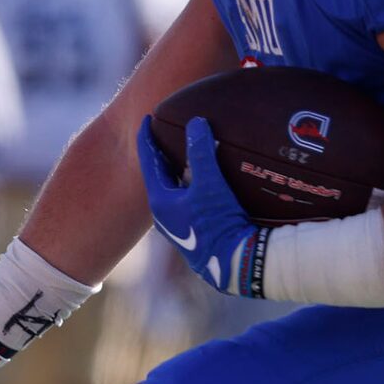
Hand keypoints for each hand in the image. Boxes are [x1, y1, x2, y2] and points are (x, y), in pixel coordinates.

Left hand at [136, 118, 266, 298]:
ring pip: (173, 193)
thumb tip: (196, 122)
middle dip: (161, 156)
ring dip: (177, 174)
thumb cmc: (219, 225)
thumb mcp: (210, 185)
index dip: (147, 138)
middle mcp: (164, 216)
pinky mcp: (195, 236)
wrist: (237, 265)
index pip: (148, 161)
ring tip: (184, 158)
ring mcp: (179, 228)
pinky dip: (190, 189)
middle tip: (162, 135)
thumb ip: (201, 152)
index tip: (146, 119)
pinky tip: (203, 187)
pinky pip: (187, 204)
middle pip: (159, 178)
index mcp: (160, 202)